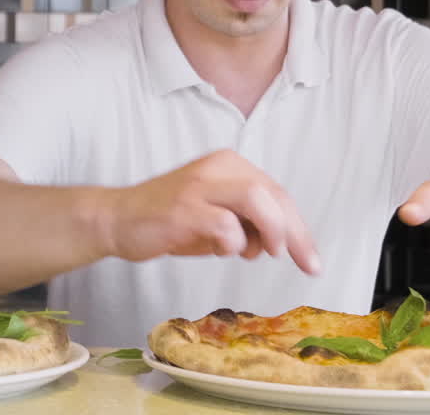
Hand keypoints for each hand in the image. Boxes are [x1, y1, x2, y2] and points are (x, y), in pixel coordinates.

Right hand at [100, 149, 320, 273]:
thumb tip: (281, 241)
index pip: (278, 193)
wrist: (118, 219)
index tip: (311, 259)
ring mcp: (199, 186)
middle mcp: (218, 167)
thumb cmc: (171, 221)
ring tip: (265, 252)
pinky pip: (224, 223)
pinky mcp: (183, 208)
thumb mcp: (218, 217)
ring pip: (256, 198)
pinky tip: (224, 250)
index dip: (299, 228)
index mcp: (230, 165)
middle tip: (305, 264)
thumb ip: (249, 222)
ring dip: (271, 230)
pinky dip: (233, 242)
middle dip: (295, 234)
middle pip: (274, 194)